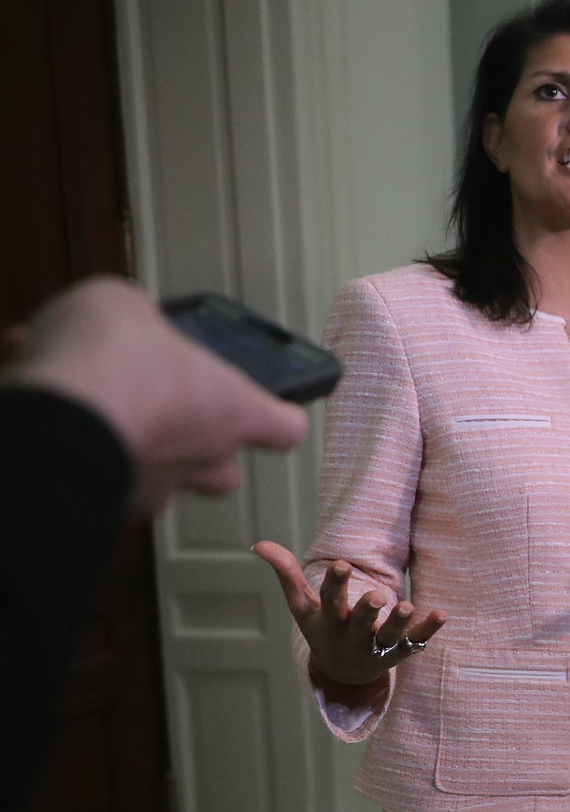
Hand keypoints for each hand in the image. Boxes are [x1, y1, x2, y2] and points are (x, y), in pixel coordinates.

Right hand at [1, 276, 307, 512]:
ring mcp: (154, 488)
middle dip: (196, 445)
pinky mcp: (102, 505)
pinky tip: (44, 408)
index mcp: (233, 409)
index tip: (270, 408)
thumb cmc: (110, 361)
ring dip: (130, 444)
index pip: (284, 427)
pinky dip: (74, 446)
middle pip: (223, 470)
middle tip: (165, 410)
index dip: (276, 416)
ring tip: (87, 401)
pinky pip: (94, 475)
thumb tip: (127, 320)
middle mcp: (202, 458)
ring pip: (158, 479)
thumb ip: (138, 319)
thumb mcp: (126, 305)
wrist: (50, 417)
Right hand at [253, 545, 448, 689]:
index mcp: (329, 620)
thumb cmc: (322, 627)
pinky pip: (416, 642)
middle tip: (378, 596)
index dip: (336, 584)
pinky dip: (429, 630)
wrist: (341, 672)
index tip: (343, 564)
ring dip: (400, 622)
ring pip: (390, 636)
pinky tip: (442, 613)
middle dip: (368, 611)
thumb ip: (286, 574)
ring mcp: (377, 646)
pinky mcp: (399, 652)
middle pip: (361, 623)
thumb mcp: (302, 605)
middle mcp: (353, 635)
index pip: (331, 601)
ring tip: (410, 606)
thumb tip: (258, 544)